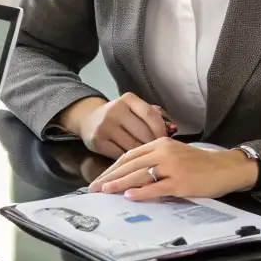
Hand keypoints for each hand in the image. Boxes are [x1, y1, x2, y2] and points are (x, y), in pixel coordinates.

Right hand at [60, 93, 174, 157]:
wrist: (88, 120)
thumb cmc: (120, 117)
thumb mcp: (133, 109)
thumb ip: (152, 115)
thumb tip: (172, 128)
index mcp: (127, 99)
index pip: (150, 114)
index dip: (161, 129)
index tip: (166, 140)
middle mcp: (114, 110)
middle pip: (143, 133)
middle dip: (152, 144)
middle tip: (158, 152)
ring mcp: (104, 126)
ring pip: (132, 146)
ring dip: (142, 154)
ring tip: (147, 157)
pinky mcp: (97, 141)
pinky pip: (120, 155)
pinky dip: (129, 160)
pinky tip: (133, 161)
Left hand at [89, 138, 257, 199]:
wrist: (227, 168)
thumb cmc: (200, 164)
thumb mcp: (175, 154)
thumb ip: (155, 159)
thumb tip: (132, 174)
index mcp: (160, 143)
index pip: (130, 156)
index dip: (112, 168)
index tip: (100, 178)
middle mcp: (164, 153)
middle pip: (130, 165)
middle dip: (110, 177)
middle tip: (95, 188)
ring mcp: (172, 167)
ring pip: (140, 175)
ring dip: (120, 184)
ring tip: (105, 191)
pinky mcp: (181, 182)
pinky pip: (157, 188)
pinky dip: (142, 192)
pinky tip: (129, 196)